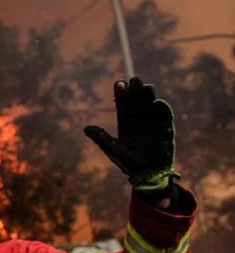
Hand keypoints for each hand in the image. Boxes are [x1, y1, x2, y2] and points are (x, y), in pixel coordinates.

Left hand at [84, 77, 179, 193]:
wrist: (148, 173)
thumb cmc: (128, 162)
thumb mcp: (113, 150)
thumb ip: (102, 138)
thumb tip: (86, 128)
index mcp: (126, 122)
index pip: (123, 104)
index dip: (121, 93)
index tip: (119, 83)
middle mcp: (139, 119)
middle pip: (137, 100)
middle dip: (136, 89)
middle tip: (134, 79)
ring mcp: (153, 122)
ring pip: (150, 103)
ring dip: (148, 95)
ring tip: (145, 87)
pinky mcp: (165, 127)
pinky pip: (164, 115)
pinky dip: (161, 108)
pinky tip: (157, 102)